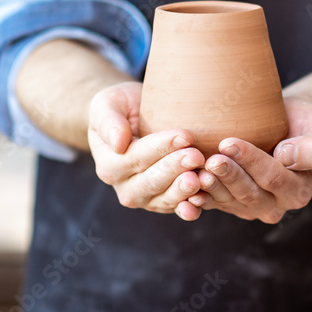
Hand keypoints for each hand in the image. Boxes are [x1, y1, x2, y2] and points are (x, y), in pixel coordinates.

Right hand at [88, 82, 205, 220]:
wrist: (136, 119)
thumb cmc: (121, 107)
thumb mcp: (107, 104)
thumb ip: (108, 121)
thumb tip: (118, 143)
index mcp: (109, 164)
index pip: (136, 157)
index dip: (161, 147)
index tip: (185, 135)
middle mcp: (125, 187)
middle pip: (151, 181)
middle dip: (175, 169)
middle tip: (197, 156)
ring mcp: (145, 198)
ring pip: (165, 199)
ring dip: (184, 190)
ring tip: (201, 177)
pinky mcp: (164, 202)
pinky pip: (178, 207)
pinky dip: (191, 205)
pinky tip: (204, 197)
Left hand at [190, 98, 311, 223]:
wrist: (289, 126)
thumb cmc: (306, 125)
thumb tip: (287, 157)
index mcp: (298, 190)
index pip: (274, 178)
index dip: (251, 162)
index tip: (229, 142)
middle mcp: (275, 205)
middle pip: (249, 193)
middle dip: (228, 177)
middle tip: (210, 159)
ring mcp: (250, 206)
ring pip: (229, 200)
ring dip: (211, 187)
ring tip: (195, 170)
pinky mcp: (230, 202)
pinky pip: (213, 203)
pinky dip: (199, 198)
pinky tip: (184, 187)